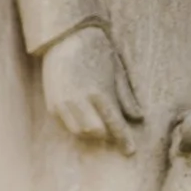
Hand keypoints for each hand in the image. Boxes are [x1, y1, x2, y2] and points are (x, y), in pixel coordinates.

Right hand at [41, 25, 141, 154]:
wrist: (67, 39)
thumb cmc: (97, 51)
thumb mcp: (117, 72)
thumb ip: (126, 97)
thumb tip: (138, 117)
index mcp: (99, 93)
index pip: (114, 124)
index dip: (123, 140)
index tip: (130, 151)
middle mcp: (79, 101)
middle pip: (95, 132)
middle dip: (105, 134)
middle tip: (114, 133)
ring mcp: (63, 104)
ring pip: (78, 132)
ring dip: (90, 131)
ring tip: (98, 124)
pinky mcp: (52, 104)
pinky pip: (66, 124)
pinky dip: (77, 124)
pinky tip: (84, 116)